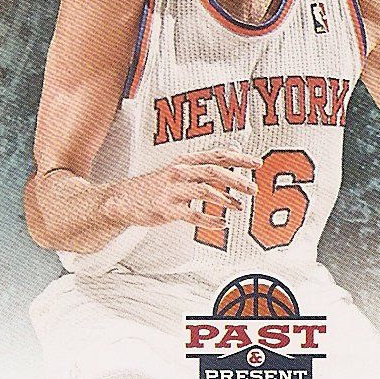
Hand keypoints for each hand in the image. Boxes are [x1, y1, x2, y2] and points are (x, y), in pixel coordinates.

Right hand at [103, 148, 261, 230]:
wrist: (122, 199)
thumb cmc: (153, 186)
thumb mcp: (176, 170)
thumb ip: (199, 168)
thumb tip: (227, 166)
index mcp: (184, 162)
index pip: (216, 155)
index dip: (238, 158)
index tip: (256, 163)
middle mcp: (179, 173)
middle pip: (214, 171)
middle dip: (236, 179)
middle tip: (252, 188)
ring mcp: (172, 191)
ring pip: (205, 191)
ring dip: (226, 199)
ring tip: (238, 206)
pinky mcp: (166, 209)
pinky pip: (192, 215)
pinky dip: (210, 220)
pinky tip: (220, 223)